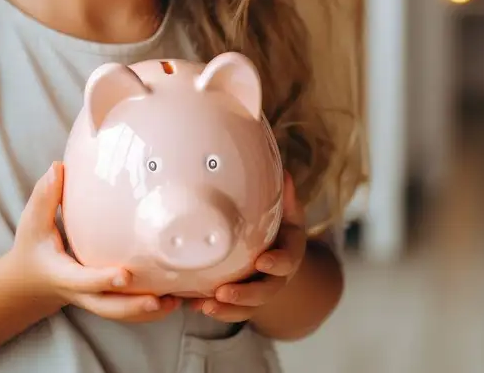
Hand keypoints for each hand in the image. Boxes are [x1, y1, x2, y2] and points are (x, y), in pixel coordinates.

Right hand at [10, 161, 178, 322]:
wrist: (31, 281)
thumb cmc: (34, 247)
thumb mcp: (32, 222)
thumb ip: (45, 196)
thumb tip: (57, 167)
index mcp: (64, 275)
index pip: (84, 281)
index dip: (103, 279)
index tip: (126, 274)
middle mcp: (81, 293)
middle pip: (107, 308)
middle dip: (132, 307)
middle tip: (158, 300)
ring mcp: (94, 300)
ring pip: (121, 314)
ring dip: (148, 312)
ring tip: (175, 302)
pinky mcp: (106, 301)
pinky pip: (128, 312)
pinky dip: (150, 311)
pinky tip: (174, 301)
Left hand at [191, 172, 305, 322]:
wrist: (280, 257)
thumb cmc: (281, 230)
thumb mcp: (288, 214)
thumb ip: (286, 198)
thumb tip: (281, 172)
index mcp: (288, 255)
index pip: (286, 261)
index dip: (275, 263)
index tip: (261, 261)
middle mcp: (275, 279)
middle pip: (264, 293)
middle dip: (244, 295)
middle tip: (223, 292)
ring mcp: (258, 293)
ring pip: (246, 308)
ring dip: (226, 310)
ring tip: (205, 306)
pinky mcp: (241, 302)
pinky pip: (229, 311)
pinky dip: (213, 310)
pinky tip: (194, 306)